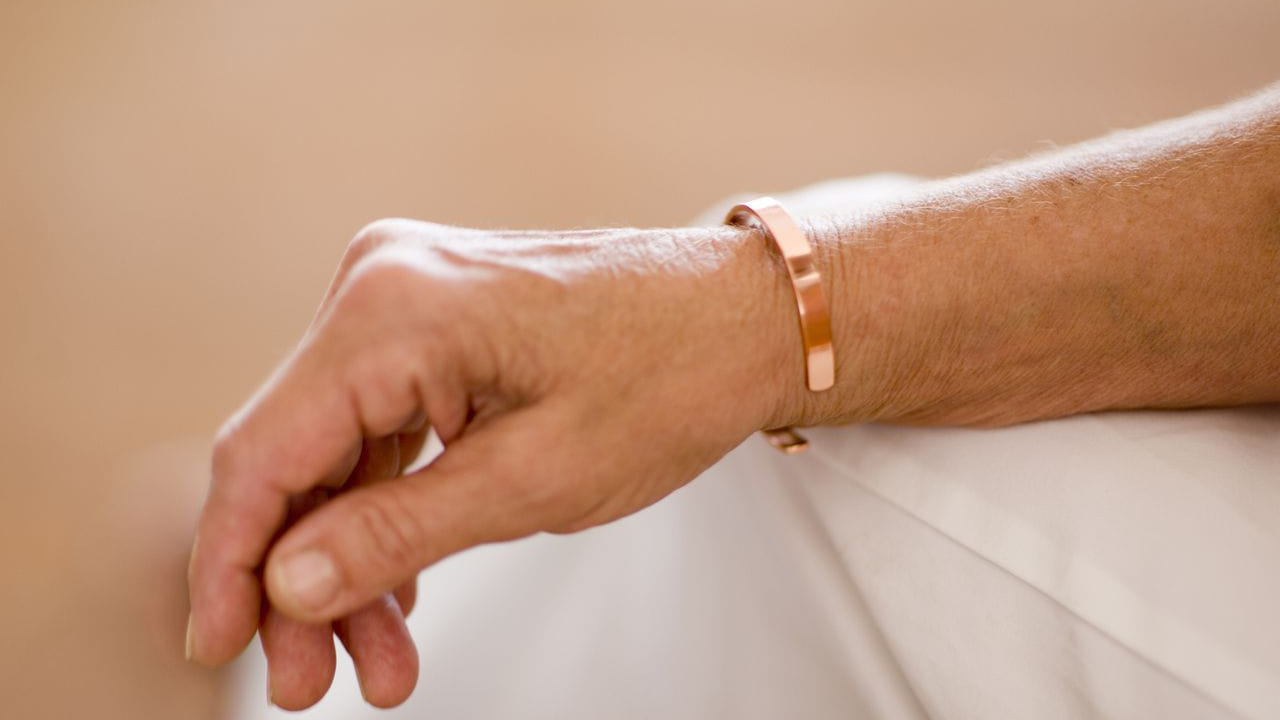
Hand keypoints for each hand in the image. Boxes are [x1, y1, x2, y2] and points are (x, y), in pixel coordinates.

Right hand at [186, 218, 798, 706]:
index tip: (216, 648)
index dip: (229, 561)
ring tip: (382, 660)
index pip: (264, 451)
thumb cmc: (669, 380)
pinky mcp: (435, 324)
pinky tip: (399, 588)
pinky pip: (380, 428)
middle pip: (295, 456)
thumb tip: (285, 582)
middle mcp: (380, 287)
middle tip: (318, 683)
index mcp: (394, 311)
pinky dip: (385, 508)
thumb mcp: (533, 481)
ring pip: (336, 452)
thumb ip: (397, 532)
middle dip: (301, 578)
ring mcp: (407, 299)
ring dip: (349, 556)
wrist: (746, 317)